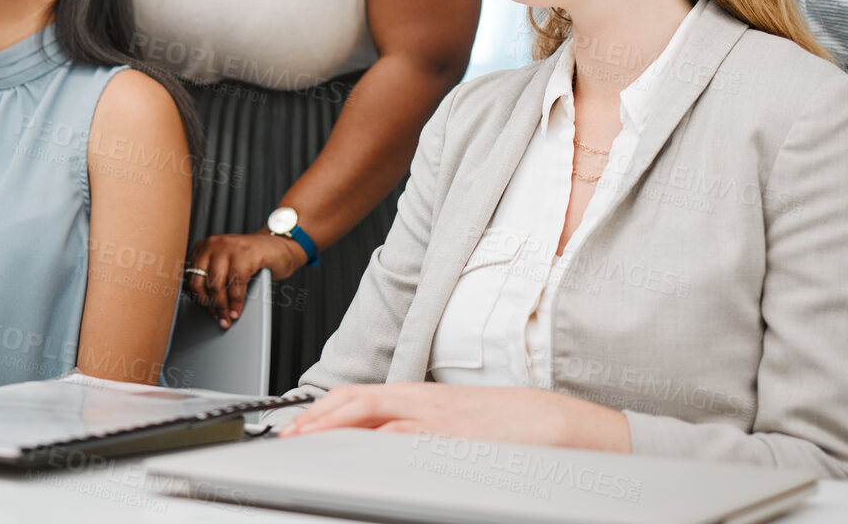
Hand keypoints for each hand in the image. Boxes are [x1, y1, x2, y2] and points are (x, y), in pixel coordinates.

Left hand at [185, 230, 306, 329]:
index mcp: (204, 247)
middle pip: (200, 281)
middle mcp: (213, 244)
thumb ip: (212, 276)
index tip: (203, 311)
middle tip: (216, 317)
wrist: (278, 246)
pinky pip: (236, 285)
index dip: (196, 298)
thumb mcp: (226, 264)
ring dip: (221, 307)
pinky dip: (237, 302)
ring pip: (216, 285)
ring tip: (227, 317)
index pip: (190, 276)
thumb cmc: (251, 258)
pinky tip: (237, 310)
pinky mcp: (246, 254)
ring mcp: (229, 247)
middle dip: (207, 305)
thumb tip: (204, 305)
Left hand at [278, 382, 630, 451]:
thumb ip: (423, 430)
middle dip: (316, 417)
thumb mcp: (459, 423)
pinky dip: (374, 443)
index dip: (324, 408)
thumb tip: (392, 445)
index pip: (361, 396)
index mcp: (424, 397)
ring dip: (333, 428)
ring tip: (304, 441)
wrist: (559, 424)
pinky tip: (354, 451)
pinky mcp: (453, 439)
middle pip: (356, 401)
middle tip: (287, 434)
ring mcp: (437, 421)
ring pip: (372, 416)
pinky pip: (405, 438)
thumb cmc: (514, 426)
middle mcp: (424, 403)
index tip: (297, 422)